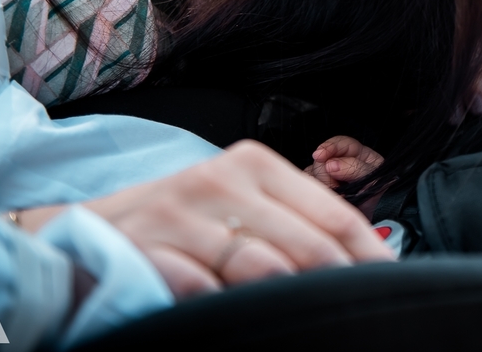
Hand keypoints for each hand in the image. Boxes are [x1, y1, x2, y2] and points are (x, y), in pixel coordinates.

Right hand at [19, 141, 394, 297]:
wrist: (88, 234)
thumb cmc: (180, 224)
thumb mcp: (237, 206)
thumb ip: (292, 223)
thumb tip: (361, 258)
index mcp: (255, 165)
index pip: (335, 215)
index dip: (369, 257)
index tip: (392, 285)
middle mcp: (221, 179)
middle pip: (307, 245)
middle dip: (338, 285)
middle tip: (356, 311)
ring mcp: (181, 212)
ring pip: (261, 266)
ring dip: (289, 298)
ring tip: (306, 317)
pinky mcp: (146, 247)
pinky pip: (202, 287)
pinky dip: (223, 305)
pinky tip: (236, 316)